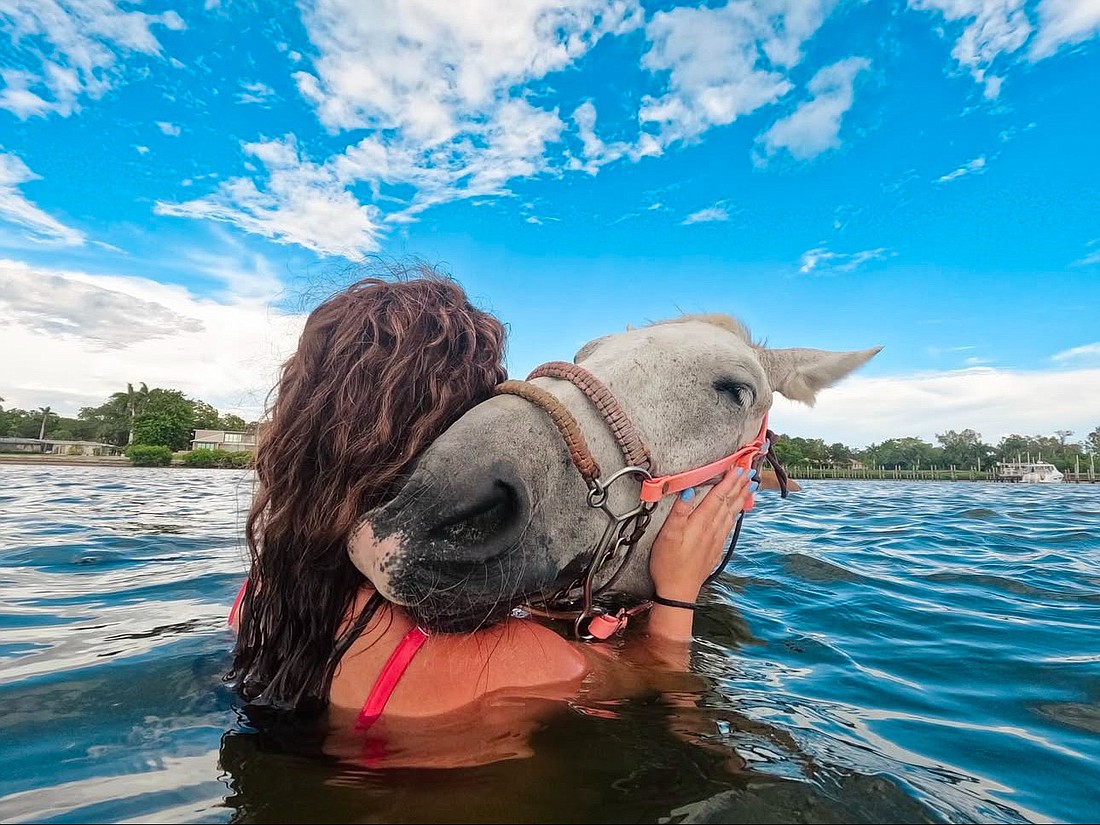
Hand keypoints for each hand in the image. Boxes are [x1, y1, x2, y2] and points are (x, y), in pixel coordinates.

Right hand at [649, 467, 754, 603]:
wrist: (678, 592)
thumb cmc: (668, 564)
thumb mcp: (667, 536)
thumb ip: (679, 512)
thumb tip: (689, 490)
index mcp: (701, 523)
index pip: (718, 496)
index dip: (728, 481)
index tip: (738, 467)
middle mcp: (712, 529)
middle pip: (728, 502)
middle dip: (739, 485)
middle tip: (749, 471)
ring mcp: (716, 539)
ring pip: (732, 513)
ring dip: (741, 498)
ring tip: (750, 486)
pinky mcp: (716, 548)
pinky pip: (730, 525)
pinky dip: (736, 514)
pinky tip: (738, 511)